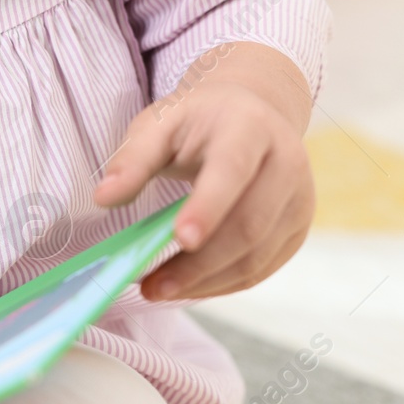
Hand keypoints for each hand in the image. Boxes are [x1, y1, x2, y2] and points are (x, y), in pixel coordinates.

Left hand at [93, 42, 314, 301]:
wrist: (252, 114)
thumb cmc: (197, 122)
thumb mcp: (159, 124)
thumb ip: (132, 160)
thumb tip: (103, 198)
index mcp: (249, 127)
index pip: (233, 170)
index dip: (209, 206)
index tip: (180, 239)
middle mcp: (287, 161)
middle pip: (248, 225)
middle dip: (198, 264)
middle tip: (151, 286)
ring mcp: (299, 198)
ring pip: (256, 256)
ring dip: (205, 282)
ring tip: (159, 289)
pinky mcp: (296, 228)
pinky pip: (260, 269)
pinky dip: (220, 284)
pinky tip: (187, 286)